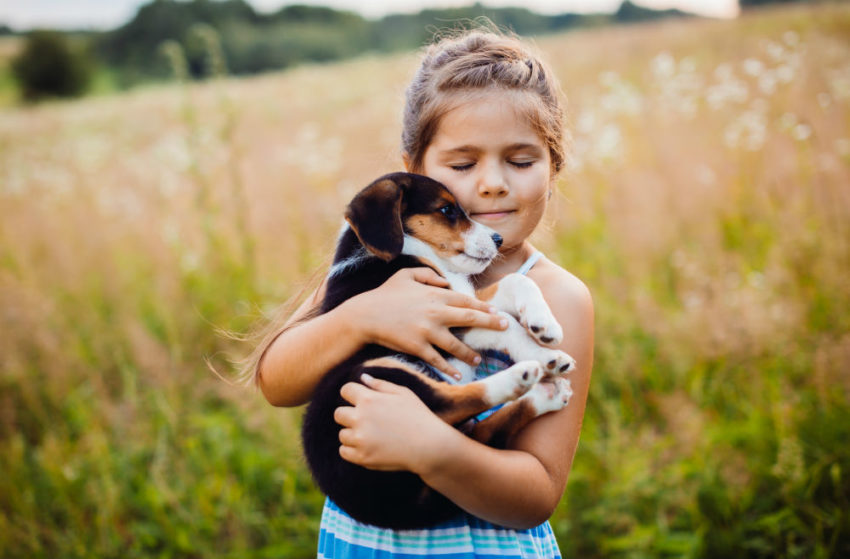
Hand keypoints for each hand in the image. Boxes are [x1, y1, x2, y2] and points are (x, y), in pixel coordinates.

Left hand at [334, 374, 451, 472]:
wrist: (429, 446)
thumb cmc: (418, 416)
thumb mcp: (403, 394)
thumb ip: (380, 385)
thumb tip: (362, 377)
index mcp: (369, 400)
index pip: (346, 391)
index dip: (353, 394)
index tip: (361, 400)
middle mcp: (360, 418)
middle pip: (338, 413)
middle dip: (350, 415)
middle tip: (368, 421)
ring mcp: (360, 439)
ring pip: (342, 434)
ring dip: (353, 434)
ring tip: (372, 436)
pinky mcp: (362, 457)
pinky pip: (344, 451)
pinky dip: (352, 450)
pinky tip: (367, 446)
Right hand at [341, 267, 507, 378]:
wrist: (364, 315)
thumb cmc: (385, 294)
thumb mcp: (406, 275)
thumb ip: (428, 274)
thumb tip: (445, 281)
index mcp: (434, 294)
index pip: (466, 300)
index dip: (484, 307)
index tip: (497, 312)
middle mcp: (435, 312)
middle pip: (469, 318)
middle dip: (490, 323)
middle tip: (505, 328)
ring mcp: (427, 331)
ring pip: (456, 344)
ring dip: (470, 353)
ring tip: (478, 359)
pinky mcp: (417, 347)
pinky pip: (437, 360)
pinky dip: (448, 368)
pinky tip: (457, 375)